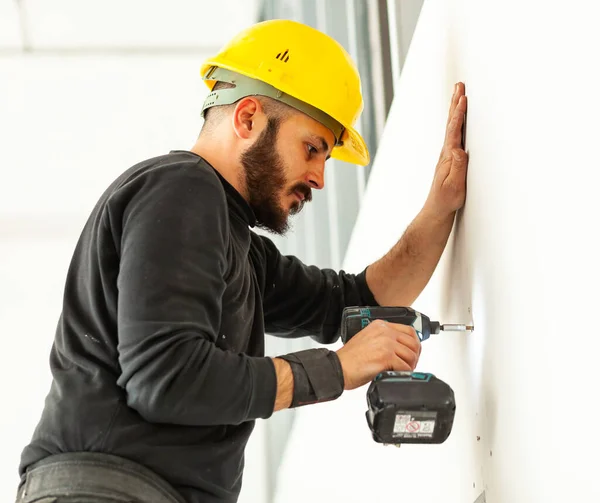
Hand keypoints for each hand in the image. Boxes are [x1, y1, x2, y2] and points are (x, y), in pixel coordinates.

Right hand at [336, 320, 421, 390]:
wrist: (338, 368)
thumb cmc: (349, 359)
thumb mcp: (367, 339)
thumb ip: (383, 339)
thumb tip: (399, 350)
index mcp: (380, 325)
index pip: (408, 331)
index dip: (414, 344)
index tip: (413, 352)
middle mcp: (385, 332)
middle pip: (413, 343)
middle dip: (414, 357)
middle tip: (409, 366)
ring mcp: (386, 343)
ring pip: (411, 356)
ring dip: (410, 366)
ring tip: (402, 372)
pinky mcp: (386, 357)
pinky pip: (405, 367)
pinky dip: (404, 374)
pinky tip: (397, 375)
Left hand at [424, 82, 468, 218]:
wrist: (437, 209)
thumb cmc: (447, 199)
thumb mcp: (454, 185)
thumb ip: (457, 168)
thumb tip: (458, 150)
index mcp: (448, 156)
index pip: (454, 131)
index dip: (459, 114)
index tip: (463, 97)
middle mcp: (447, 152)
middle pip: (451, 123)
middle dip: (455, 103)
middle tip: (459, 85)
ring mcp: (448, 154)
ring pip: (453, 127)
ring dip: (455, 110)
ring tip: (459, 94)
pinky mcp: (451, 158)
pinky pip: (455, 134)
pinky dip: (457, 122)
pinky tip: (459, 119)